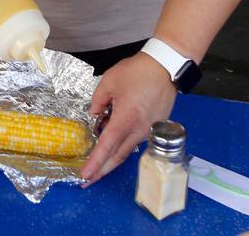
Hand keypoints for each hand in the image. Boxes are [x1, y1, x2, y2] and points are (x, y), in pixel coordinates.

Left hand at [80, 52, 176, 184]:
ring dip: (111, 160)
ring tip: (97, 165)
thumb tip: (95, 115)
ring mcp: (148, 131)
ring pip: (127, 150)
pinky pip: (135, 141)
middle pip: (117, 157)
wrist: (164, 67)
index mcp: (125, 119)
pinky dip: (122, 146)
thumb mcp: (109, 82)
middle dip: (101, 171)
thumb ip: (97, 101)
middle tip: (88, 180)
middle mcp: (138, 130)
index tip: (84, 175)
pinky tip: (113, 144)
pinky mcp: (155, 128)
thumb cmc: (136, 72)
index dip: (94, 163)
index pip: (106, 147)